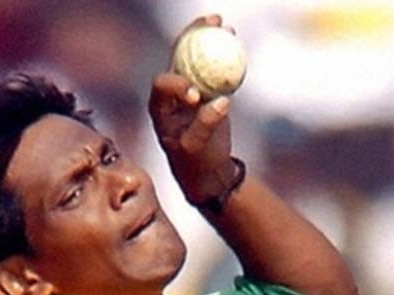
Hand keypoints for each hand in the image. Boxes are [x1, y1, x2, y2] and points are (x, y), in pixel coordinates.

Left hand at [149, 16, 237, 204]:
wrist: (208, 170)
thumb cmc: (196, 162)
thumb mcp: (196, 148)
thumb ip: (205, 125)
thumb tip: (222, 101)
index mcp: (160, 107)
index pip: (162, 85)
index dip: (177, 84)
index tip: (195, 94)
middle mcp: (172, 92)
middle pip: (177, 58)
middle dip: (190, 39)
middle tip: (206, 30)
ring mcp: (190, 88)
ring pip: (196, 58)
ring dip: (208, 39)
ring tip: (223, 26)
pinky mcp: (207, 90)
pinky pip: (214, 68)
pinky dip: (223, 53)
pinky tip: (233, 38)